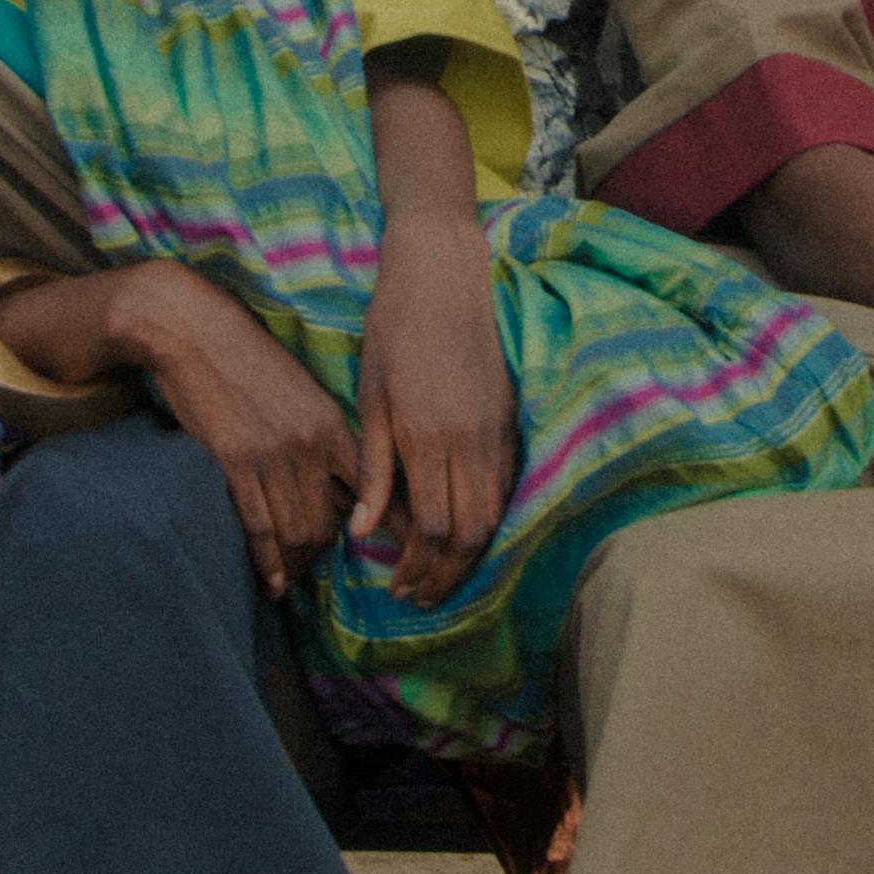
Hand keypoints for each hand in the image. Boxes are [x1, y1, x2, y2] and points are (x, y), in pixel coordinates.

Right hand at [0, 261, 363, 600]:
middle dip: (321, 555)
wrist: (193, 331)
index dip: (386, 529)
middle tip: (311, 570)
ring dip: (294, 565)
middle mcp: (311, 443)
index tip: (394, 555)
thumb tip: (340, 483)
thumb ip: (323, 436)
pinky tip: (269, 581)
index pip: (373, 489)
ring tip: (288, 579)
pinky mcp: (235, 461)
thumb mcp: (301, 392)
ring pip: (296, 532)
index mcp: (334, 424)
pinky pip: (259, 528)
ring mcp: (273, 454)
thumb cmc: (245, 360)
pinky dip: (266, 562)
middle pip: (329, 523)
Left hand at [350, 208, 520, 607]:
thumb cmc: (393, 329)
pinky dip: (489, 521)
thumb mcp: (369, 398)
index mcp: (428, 437)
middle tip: (419, 598)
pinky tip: (467, 536)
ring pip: (493, 515)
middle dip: (445, 575)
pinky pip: (506, 487)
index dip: (417, 567)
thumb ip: (373, 469)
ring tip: (441, 578)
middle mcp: (470, 441)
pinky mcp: (510, 420)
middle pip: (468, 533)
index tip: (396, 588)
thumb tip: (363, 533)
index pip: (430, 527)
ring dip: (469, 556)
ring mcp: (496, 431)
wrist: (444, 275)